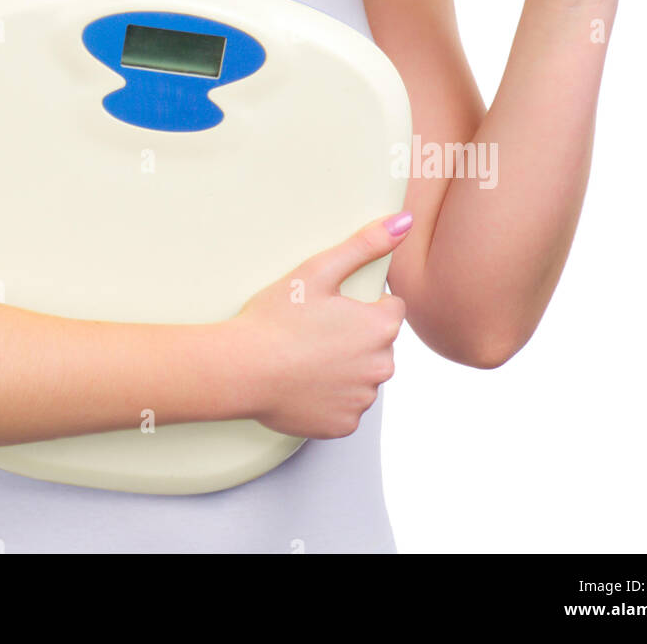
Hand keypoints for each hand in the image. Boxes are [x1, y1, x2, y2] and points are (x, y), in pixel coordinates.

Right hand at [230, 214, 409, 439]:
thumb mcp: (319, 270)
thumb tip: (404, 221)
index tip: (332, 306)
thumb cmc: (276, 319)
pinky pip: (346, 406)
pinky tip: (304, 381)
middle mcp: (381, 367)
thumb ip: (365, 244)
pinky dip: (331, 396)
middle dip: (356, 336)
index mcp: (379, 328)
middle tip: (315, 329)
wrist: (242, 370)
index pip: (391, 310)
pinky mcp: (343, 425)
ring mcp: (362, 400)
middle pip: (379, 344)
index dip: (362, 304)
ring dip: (345, 367)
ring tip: (306, 355)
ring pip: (363, 376)